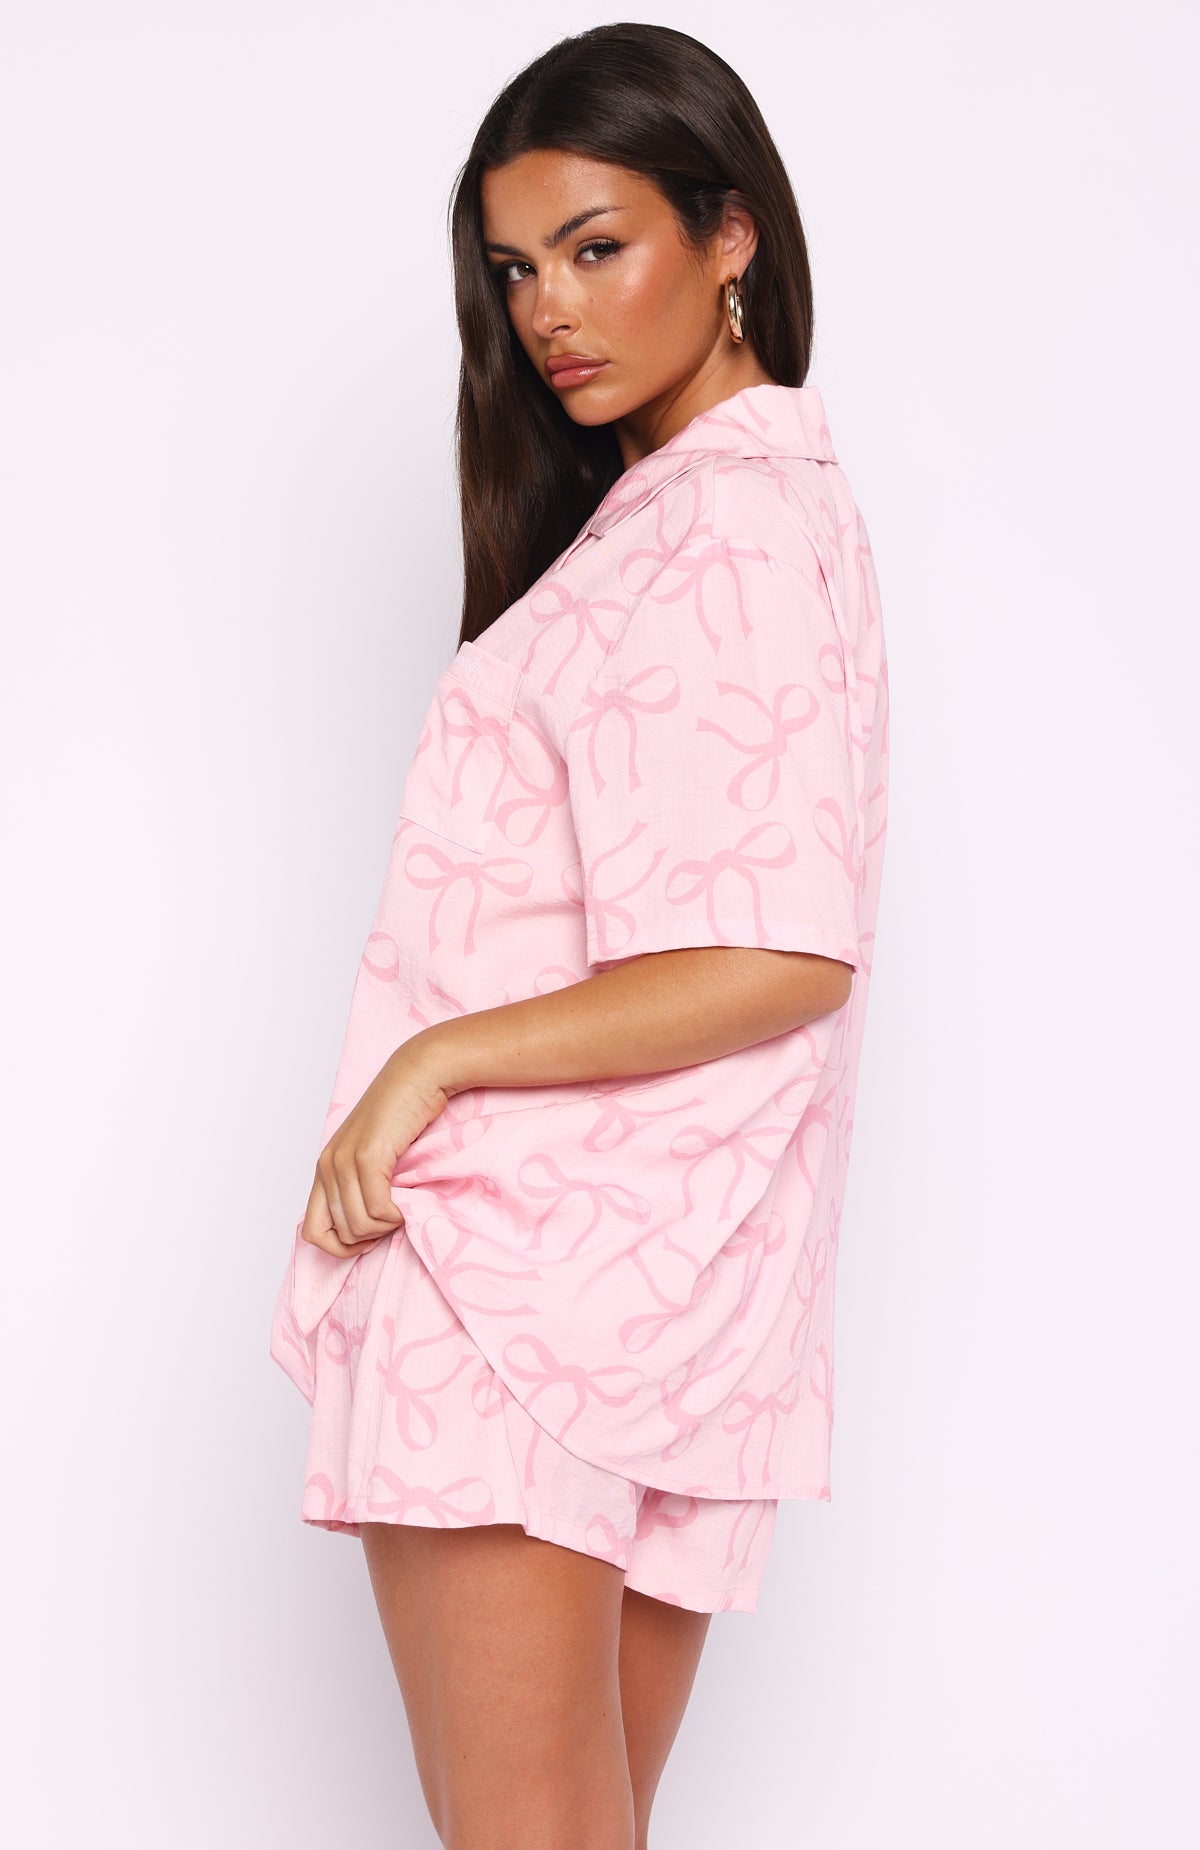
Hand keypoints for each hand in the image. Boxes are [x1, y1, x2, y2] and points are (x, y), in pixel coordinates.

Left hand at [299, 1043, 450, 1258]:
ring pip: (359, 1226)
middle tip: (393, 1219)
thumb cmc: (403, 1117)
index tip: (370, 1237)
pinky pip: (377, 1210)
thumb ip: (359, 1186)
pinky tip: (406, 1203)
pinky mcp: (367, 1157)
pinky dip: (395, 1216)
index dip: (341, 1246)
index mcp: (324, 1169)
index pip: (313, 1233)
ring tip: (401, 1208)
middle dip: (370, 1237)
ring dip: (384, 1227)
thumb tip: (363, 1232)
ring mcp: (344, 1161)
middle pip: (341, 1233)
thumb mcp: (372, 1156)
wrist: (418, 1077)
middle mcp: (327, 1166)